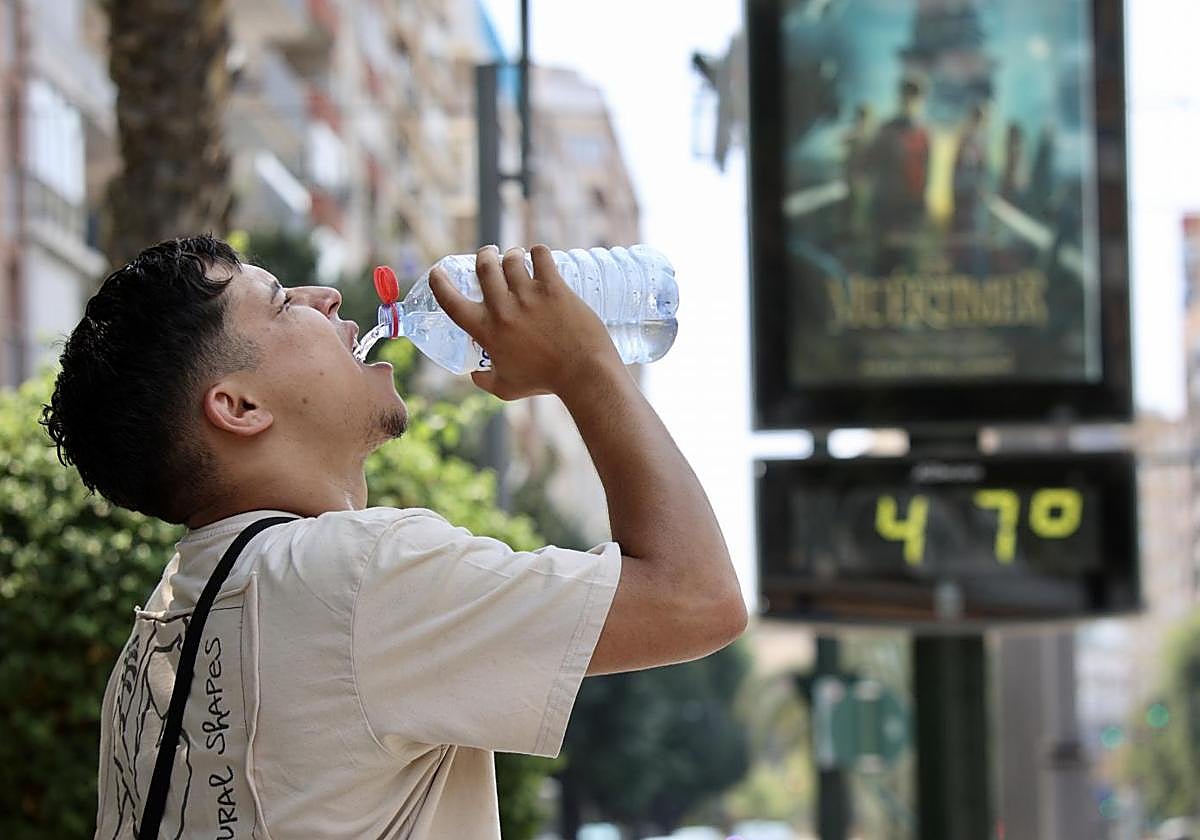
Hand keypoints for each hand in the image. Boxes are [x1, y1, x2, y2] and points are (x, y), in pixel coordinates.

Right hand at [429, 244, 622, 399]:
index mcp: (486, 331)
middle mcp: (503, 309)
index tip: (438, 272)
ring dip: (512, 254)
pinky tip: (539, 256)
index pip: (451, 302)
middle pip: (484, 266)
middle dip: (484, 255)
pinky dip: (538, 251)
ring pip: (512, 258)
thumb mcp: (506, 388)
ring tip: (517, 257)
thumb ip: (485, 381)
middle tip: (490, 255)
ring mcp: (529, 296)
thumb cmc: (544, 382)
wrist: (583, 374)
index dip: (439, 282)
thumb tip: (474, 374)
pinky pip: (541, 255)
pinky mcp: (554, 288)